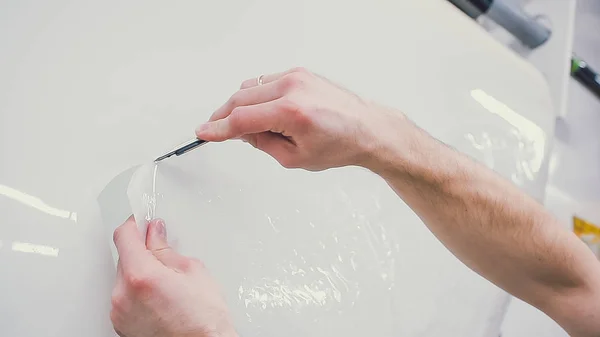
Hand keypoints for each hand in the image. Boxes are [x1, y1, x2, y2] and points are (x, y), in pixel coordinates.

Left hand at [111, 216, 236, 336]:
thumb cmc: (203, 320)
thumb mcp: (192, 271)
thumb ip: (166, 249)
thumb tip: (154, 234)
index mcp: (141, 276)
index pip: (125, 236)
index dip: (135, 224)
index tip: (142, 221)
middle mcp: (123, 295)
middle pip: (124, 257)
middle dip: (142, 251)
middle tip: (163, 253)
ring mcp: (119, 312)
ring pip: (124, 278)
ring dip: (140, 272)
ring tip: (167, 283)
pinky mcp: (121, 325)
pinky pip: (125, 297)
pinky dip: (138, 292)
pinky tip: (161, 297)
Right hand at [195, 67, 407, 170]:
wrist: (366, 129)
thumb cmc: (339, 145)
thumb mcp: (295, 158)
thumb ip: (262, 144)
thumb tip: (241, 132)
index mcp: (291, 112)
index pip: (241, 119)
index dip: (218, 128)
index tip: (203, 132)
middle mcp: (292, 88)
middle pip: (240, 99)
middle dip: (225, 117)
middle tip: (218, 131)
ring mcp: (296, 77)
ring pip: (250, 87)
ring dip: (241, 106)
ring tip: (254, 128)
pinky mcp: (299, 73)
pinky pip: (265, 82)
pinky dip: (257, 96)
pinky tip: (265, 113)